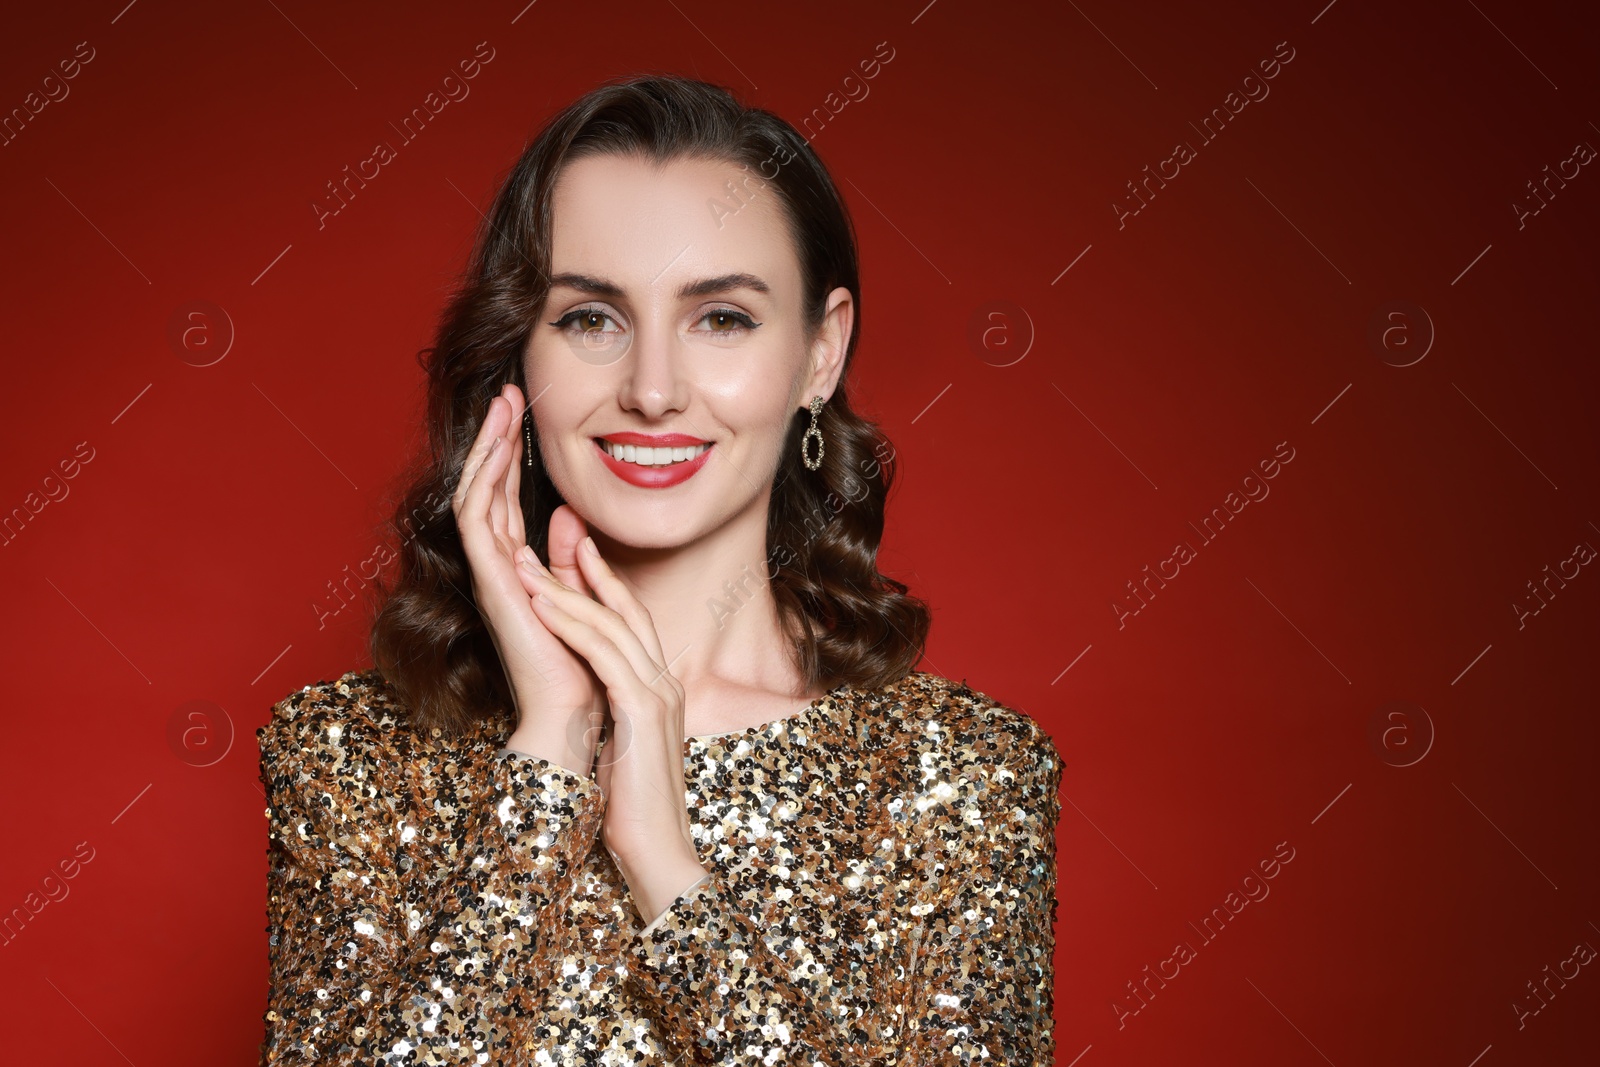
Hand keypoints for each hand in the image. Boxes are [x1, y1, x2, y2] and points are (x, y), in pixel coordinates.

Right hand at [450, 382, 601, 775]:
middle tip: (507, 392)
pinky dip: (484, 485)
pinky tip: (495, 451)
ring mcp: (490, 575)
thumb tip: (570, 517)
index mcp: (519, 570)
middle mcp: (498, 568)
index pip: (510, 499)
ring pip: (476, 495)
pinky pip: (477, 523)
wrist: (574, 714)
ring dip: (487, 448)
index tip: (524, 411)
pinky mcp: (492, 584)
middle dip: (496, 438)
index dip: (513, 454)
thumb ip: (572, 559)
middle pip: (489, 488)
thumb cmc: (583, 668)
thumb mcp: (583, 598)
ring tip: (501, 405)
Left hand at [518, 535, 709, 920]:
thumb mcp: (623, 752)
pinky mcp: (643, 711)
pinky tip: (542, 605)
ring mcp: (658, 695)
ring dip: (566, 589)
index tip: (575, 553)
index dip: (605, 585)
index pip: (633, 624)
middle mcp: (665, 685)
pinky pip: (604, 654)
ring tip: (525, 563)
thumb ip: (616, 719)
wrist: (659, 855)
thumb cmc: (634, 814)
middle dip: (589, 568)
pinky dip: (573, 624)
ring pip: (612, 624)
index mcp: (660, 693)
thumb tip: (593, 706)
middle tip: (557, 531)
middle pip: (627, 610)